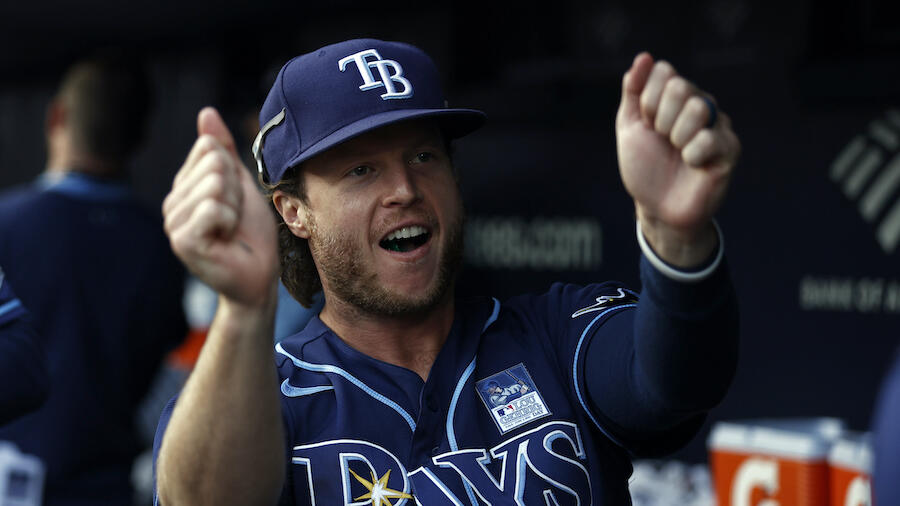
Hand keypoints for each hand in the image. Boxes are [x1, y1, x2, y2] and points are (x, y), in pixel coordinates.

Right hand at [163, 107, 278, 307]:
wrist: (258, 275)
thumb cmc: (250, 233)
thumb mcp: (240, 183)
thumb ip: (223, 149)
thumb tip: (206, 112)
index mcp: (184, 186)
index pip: (209, 148)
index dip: (234, 171)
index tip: (235, 200)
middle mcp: (172, 202)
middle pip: (213, 165)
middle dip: (236, 191)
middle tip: (234, 218)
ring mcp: (174, 222)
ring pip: (215, 186)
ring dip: (235, 207)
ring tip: (230, 229)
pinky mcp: (183, 240)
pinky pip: (214, 207)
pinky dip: (230, 221)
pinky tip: (225, 239)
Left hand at [615, 53, 739, 265]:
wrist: (658, 208)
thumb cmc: (645, 168)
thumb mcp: (630, 127)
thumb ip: (633, 91)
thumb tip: (644, 57)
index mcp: (675, 98)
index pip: (664, 72)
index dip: (647, 102)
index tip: (647, 125)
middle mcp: (700, 105)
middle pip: (680, 86)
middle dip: (660, 120)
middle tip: (663, 141)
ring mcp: (718, 125)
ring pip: (697, 108)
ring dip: (676, 137)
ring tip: (678, 153)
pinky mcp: (730, 148)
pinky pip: (709, 139)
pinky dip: (691, 156)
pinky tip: (693, 166)